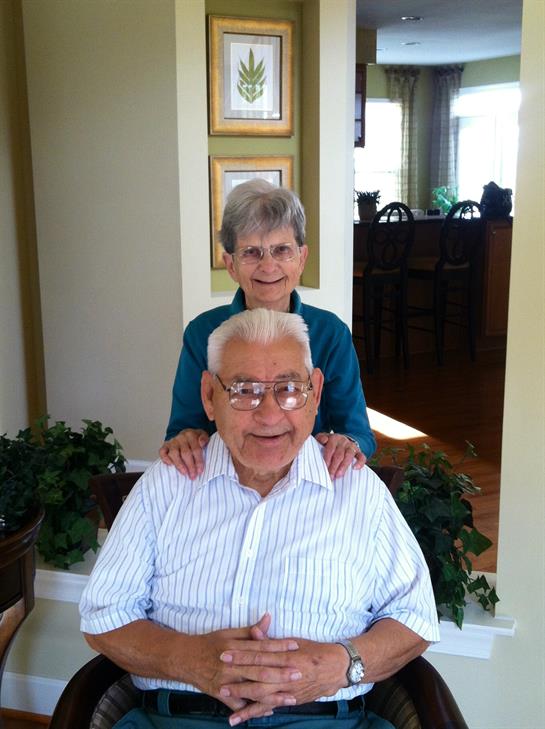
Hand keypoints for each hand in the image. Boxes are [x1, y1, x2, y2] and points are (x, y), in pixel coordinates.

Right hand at [159, 429, 208, 477]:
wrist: (186, 434)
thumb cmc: (195, 438)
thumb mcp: (203, 435)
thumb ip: (204, 439)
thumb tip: (202, 443)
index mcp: (191, 435)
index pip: (195, 449)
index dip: (198, 461)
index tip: (200, 471)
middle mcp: (181, 438)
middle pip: (185, 453)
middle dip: (190, 466)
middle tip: (193, 475)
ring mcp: (172, 442)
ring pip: (174, 453)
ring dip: (179, 464)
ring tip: (184, 473)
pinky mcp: (165, 446)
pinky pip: (162, 452)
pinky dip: (165, 459)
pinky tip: (170, 465)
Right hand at [186, 614, 301, 716]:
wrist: (185, 659)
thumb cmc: (210, 643)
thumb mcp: (228, 633)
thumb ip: (250, 630)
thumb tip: (268, 617)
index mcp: (234, 647)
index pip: (260, 646)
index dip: (279, 646)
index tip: (295, 646)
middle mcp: (231, 664)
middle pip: (259, 669)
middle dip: (280, 672)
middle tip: (299, 673)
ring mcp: (225, 681)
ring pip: (252, 689)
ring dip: (272, 694)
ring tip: (290, 697)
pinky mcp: (220, 694)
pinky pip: (239, 705)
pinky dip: (254, 709)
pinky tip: (269, 710)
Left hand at [221, 637, 348, 724]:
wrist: (336, 668)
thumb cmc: (314, 651)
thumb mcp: (294, 641)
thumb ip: (272, 640)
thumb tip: (254, 631)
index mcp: (287, 656)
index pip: (260, 654)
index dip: (241, 655)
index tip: (224, 654)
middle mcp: (288, 674)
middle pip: (258, 676)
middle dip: (237, 677)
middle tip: (218, 677)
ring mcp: (289, 690)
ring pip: (262, 695)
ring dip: (242, 697)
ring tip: (223, 697)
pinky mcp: (290, 701)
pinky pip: (270, 708)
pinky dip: (254, 713)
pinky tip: (240, 718)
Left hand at [315, 433, 365, 477]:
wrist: (342, 441)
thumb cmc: (330, 443)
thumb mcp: (323, 439)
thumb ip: (320, 439)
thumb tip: (323, 441)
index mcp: (334, 438)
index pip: (330, 449)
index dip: (327, 459)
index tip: (324, 468)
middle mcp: (343, 441)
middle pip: (339, 454)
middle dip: (334, 466)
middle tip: (330, 476)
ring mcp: (352, 446)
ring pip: (349, 456)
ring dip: (343, 466)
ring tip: (338, 475)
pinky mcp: (359, 452)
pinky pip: (362, 457)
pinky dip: (359, 463)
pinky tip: (355, 468)